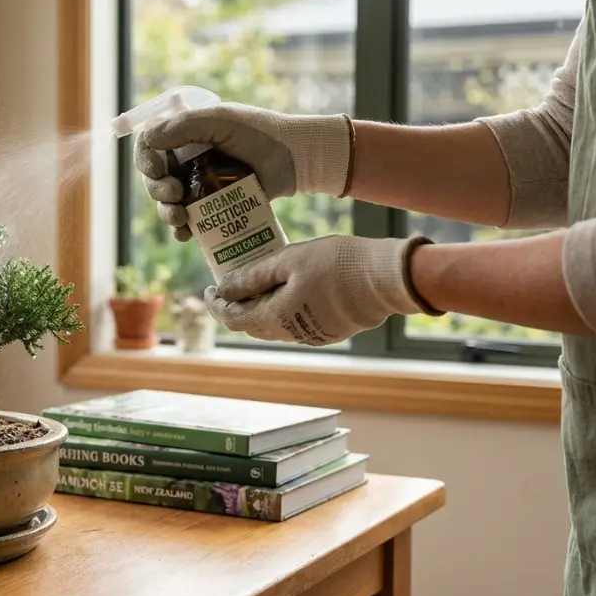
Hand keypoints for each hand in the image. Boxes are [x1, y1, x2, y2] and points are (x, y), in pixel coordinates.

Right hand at [133, 102, 353, 240]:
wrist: (295, 158)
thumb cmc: (259, 133)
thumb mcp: (220, 121)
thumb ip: (183, 126)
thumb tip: (148, 139)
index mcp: (184, 136)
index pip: (149, 147)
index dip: (144, 159)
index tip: (156, 169)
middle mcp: (188, 161)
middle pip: (154, 179)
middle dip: (156, 189)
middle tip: (174, 192)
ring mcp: (199, 186)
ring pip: (167, 204)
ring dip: (166, 213)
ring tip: (180, 217)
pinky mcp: (214, 208)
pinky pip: (189, 223)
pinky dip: (182, 230)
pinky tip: (186, 234)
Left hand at [204, 234, 440, 345]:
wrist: (387, 278)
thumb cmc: (336, 263)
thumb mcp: (288, 260)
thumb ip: (252, 276)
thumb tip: (223, 290)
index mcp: (276, 318)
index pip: (232, 319)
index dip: (215, 305)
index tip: (208, 289)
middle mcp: (291, 334)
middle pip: (251, 325)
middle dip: (236, 306)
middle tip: (231, 283)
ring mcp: (313, 336)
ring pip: (274, 326)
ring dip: (260, 308)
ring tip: (259, 283)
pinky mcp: (331, 332)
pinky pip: (296, 325)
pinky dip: (283, 311)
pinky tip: (288, 290)